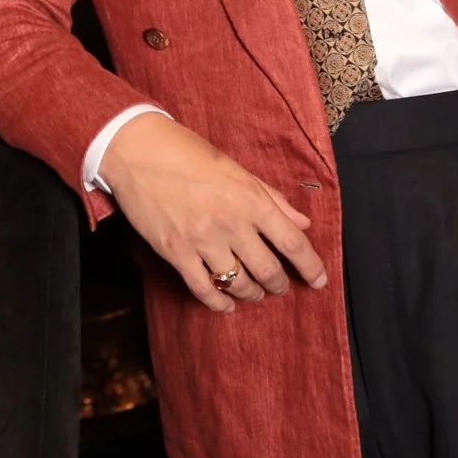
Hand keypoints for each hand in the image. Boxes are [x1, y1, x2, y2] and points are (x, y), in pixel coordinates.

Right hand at [99, 114, 324, 312]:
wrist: (137, 151)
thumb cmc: (187, 153)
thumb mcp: (236, 168)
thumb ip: (271, 198)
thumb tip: (302, 223)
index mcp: (250, 199)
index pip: (292, 242)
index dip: (311, 266)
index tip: (320, 280)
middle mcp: (231, 223)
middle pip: (268, 270)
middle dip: (279, 285)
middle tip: (280, 287)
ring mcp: (202, 240)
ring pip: (238, 283)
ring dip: (252, 293)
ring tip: (254, 293)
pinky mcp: (176, 252)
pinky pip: (203, 289)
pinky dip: (219, 303)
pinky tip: (227, 305)